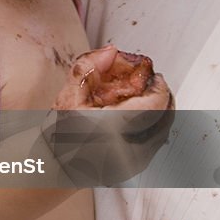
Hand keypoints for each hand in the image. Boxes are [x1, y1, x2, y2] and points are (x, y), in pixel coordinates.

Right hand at [43, 46, 174, 184]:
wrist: (53, 167)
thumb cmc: (58, 135)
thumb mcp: (68, 96)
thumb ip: (88, 68)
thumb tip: (111, 52)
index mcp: (113, 129)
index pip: (156, 103)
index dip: (159, 85)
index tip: (153, 76)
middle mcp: (129, 149)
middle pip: (166, 116)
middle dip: (161, 96)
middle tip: (152, 83)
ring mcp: (135, 162)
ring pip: (164, 129)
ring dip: (160, 110)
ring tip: (146, 98)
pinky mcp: (136, 167)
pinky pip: (156, 141)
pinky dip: (154, 125)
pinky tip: (139, 117)